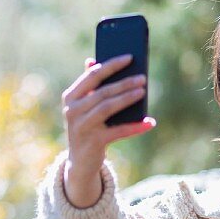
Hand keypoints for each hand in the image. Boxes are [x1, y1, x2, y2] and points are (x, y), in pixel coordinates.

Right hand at [61, 56, 155, 207]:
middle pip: (102, 92)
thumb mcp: (86, 106)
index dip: (112, 65)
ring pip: (108, 108)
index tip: (130, 57)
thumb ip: (91, 85)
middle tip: (142, 77)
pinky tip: (149, 122)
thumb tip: (94, 60)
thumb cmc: (87, 126)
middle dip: (124, 83)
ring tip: (142, 92)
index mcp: (70, 97)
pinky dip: (134, 127)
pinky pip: (118, 131)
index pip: (92, 75)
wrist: (79, 161)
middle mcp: (72, 110)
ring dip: (127, 99)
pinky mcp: (93, 142)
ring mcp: (81, 126)